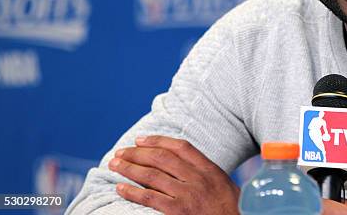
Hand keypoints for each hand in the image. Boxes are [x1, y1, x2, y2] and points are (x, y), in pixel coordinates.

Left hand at [108, 135, 238, 214]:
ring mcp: (187, 195)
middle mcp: (197, 178)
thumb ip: (204, 171)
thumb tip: (180, 163)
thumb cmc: (232, 208)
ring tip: (115, 165)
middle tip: (120, 152)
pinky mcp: (178, 212)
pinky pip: (151, 199)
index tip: (140, 139)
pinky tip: (121, 188)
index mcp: (209, 169)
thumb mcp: (222, 183)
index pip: (180, 147)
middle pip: (161, 158)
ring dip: (130, 168)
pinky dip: (133, 192)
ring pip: (152, 175)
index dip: (157, 140)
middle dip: (137, 153)